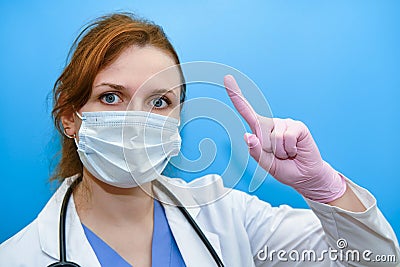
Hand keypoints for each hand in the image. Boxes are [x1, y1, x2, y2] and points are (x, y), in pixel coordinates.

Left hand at [224, 75, 345, 202]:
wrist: (305, 176)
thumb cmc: (285, 168)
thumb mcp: (266, 164)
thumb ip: (255, 152)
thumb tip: (248, 135)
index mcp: (260, 131)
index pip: (246, 110)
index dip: (236, 95)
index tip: (227, 79)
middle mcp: (272, 124)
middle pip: (259, 132)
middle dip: (268, 150)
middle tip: (279, 157)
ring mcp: (285, 123)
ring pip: (274, 137)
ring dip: (281, 151)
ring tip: (288, 154)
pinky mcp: (297, 126)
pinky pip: (287, 137)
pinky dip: (290, 149)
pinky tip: (295, 150)